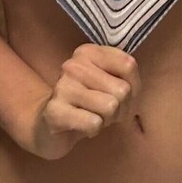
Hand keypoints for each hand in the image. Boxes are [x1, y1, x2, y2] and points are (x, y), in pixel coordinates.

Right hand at [23, 42, 138, 158]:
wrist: (48, 124)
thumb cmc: (87, 102)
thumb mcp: (110, 83)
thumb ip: (127, 77)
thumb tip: (130, 87)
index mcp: (88, 52)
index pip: (128, 65)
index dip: (133, 87)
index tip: (117, 94)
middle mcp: (73, 65)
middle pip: (122, 90)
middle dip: (121, 107)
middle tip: (104, 111)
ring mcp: (62, 87)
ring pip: (111, 106)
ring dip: (107, 119)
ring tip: (93, 117)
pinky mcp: (54, 111)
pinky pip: (94, 123)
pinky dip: (94, 129)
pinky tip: (82, 125)